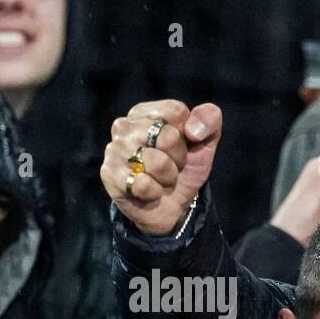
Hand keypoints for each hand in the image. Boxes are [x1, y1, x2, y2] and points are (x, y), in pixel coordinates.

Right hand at [101, 100, 222, 235]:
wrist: (173, 206)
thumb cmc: (184, 168)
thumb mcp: (205, 142)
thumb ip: (209, 119)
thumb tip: (193, 129)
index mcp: (146, 112)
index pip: (176, 112)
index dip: (188, 134)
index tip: (183, 145)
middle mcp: (125, 126)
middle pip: (168, 135)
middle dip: (179, 157)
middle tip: (172, 165)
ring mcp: (114, 149)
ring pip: (158, 162)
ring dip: (168, 177)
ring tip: (160, 179)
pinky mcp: (109, 174)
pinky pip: (144, 184)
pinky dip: (155, 193)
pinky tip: (149, 191)